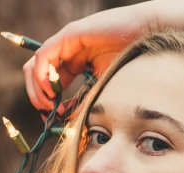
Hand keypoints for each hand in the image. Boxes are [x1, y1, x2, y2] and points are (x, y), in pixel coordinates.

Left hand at [23, 1, 183, 115]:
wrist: (148, 38)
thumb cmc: (133, 63)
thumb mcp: (104, 90)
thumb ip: (87, 103)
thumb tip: (71, 125)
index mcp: (76, 64)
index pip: (51, 84)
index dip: (47, 104)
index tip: (52, 120)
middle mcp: (68, 53)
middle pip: (38, 76)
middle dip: (39, 98)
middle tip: (47, 114)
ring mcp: (67, 43)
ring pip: (35, 67)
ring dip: (37, 89)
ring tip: (49, 105)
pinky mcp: (69, 35)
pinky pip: (43, 56)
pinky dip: (42, 76)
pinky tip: (53, 92)